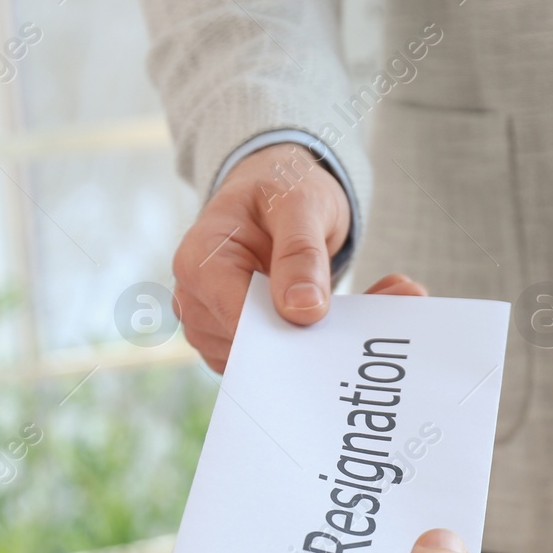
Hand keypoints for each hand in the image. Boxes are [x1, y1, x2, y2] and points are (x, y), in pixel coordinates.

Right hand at [170, 143, 350, 371]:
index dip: (284, 329)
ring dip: (305, 345)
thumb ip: (301, 253)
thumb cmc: (280, 189)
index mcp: (200, 262)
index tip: (329, 327)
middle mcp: (194, 300)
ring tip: (345, 312)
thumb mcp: (300, 204)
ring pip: (260, 363)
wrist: (271, 192)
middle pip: (248, 346)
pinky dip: (298, 348)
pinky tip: (323, 322)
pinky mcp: (228, 342)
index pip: (239, 320)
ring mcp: (207, 325)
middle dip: (302, 338)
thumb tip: (302, 310)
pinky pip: (266, 362)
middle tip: (357, 321)